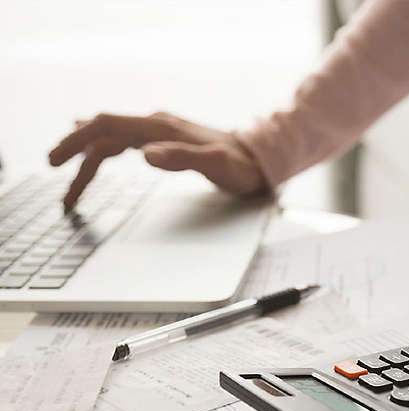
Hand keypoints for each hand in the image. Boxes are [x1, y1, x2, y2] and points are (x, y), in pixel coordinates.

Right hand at [48, 112, 267, 209]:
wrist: (257, 160)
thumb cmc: (240, 166)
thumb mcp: (215, 164)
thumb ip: (182, 158)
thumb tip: (145, 155)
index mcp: (160, 128)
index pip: (106, 126)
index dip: (77, 140)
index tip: (55, 161)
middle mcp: (155, 125)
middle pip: (101, 132)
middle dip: (74, 153)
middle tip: (55, 177)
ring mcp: (158, 133)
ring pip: (110, 141)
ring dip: (87, 161)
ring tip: (72, 189)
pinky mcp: (163, 142)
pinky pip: (123, 144)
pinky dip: (103, 153)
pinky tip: (94, 153)